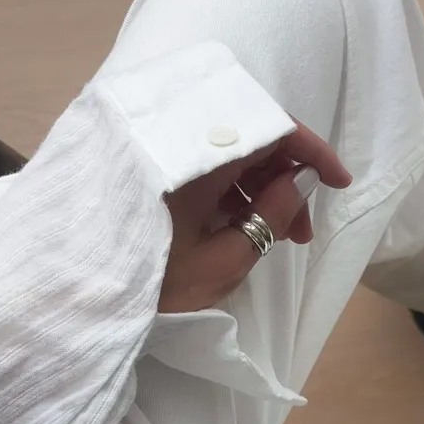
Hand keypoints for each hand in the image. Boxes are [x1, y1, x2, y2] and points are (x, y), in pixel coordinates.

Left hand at [160, 119, 351, 312]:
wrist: (84, 295)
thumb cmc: (154, 283)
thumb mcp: (222, 262)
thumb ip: (269, 218)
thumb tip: (300, 183)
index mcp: (198, 157)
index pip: (270, 128)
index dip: (311, 151)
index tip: (339, 182)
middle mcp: (181, 143)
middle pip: (252, 140)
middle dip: (289, 179)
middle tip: (303, 231)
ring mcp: (166, 155)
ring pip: (233, 155)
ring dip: (265, 188)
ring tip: (281, 235)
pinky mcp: (156, 170)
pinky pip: (208, 167)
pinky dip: (236, 190)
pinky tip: (247, 224)